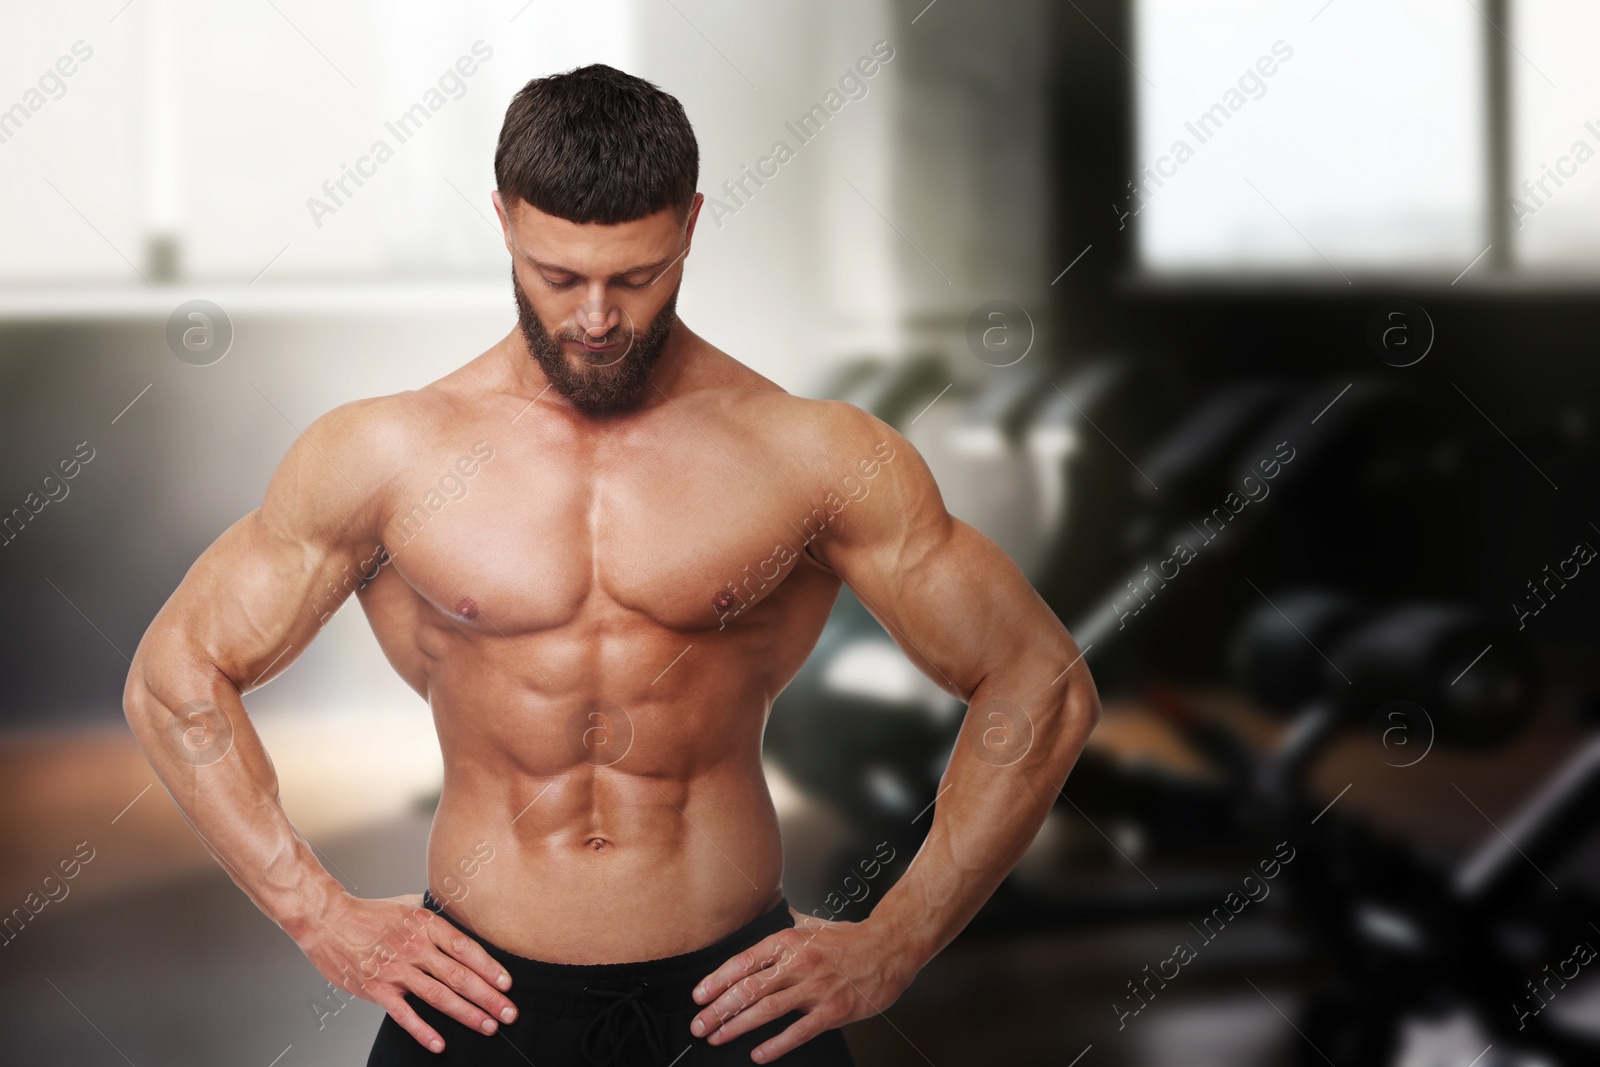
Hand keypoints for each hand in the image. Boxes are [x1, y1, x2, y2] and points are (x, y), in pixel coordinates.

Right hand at [293, 891, 517, 1053]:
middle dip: (489, 997)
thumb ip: (434, 917)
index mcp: (426, 925)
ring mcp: (396, 970)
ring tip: (488, 1026)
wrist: (328, 920)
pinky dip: (422, 1031)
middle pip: (459, 975)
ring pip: (439, 995)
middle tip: (509, 1013)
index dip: (489, 968)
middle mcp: (415, 947)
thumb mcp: (408, 905)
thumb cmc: (369, 913)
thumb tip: (461, 920)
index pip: (466, 948)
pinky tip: (439, 1044)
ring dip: (467, 1013)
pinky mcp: (376, 989)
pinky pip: (404, 1014)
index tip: (507, 984)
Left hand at [689, 909, 915, 1061]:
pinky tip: (759, 1053)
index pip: (743, 961)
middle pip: (748, 988)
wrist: (890, 947)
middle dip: (718, 1008)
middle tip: (699, 1023)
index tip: (699, 995)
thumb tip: (768, 923)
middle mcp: (798, 963)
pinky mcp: (833, 1011)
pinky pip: (799, 1031)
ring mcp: (815, 988)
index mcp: (789, 941)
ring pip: (767, 1009)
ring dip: (737, 1025)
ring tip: (717, 1036)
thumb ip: (788, 929)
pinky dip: (776, 1044)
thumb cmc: (852, 938)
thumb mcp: (813, 925)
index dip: (717, 980)